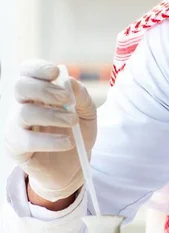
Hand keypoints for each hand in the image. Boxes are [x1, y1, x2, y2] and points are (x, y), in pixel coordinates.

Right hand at [5, 60, 96, 201]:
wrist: (75, 165)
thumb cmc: (77, 133)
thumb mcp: (88, 113)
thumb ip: (82, 96)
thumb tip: (69, 82)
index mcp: (39, 92)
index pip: (27, 71)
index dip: (38, 68)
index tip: (55, 72)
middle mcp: (23, 105)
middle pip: (21, 86)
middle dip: (45, 89)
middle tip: (66, 99)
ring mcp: (16, 126)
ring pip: (24, 113)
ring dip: (52, 115)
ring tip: (72, 122)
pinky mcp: (16, 147)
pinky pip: (27, 140)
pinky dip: (50, 140)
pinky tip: (68, 142)